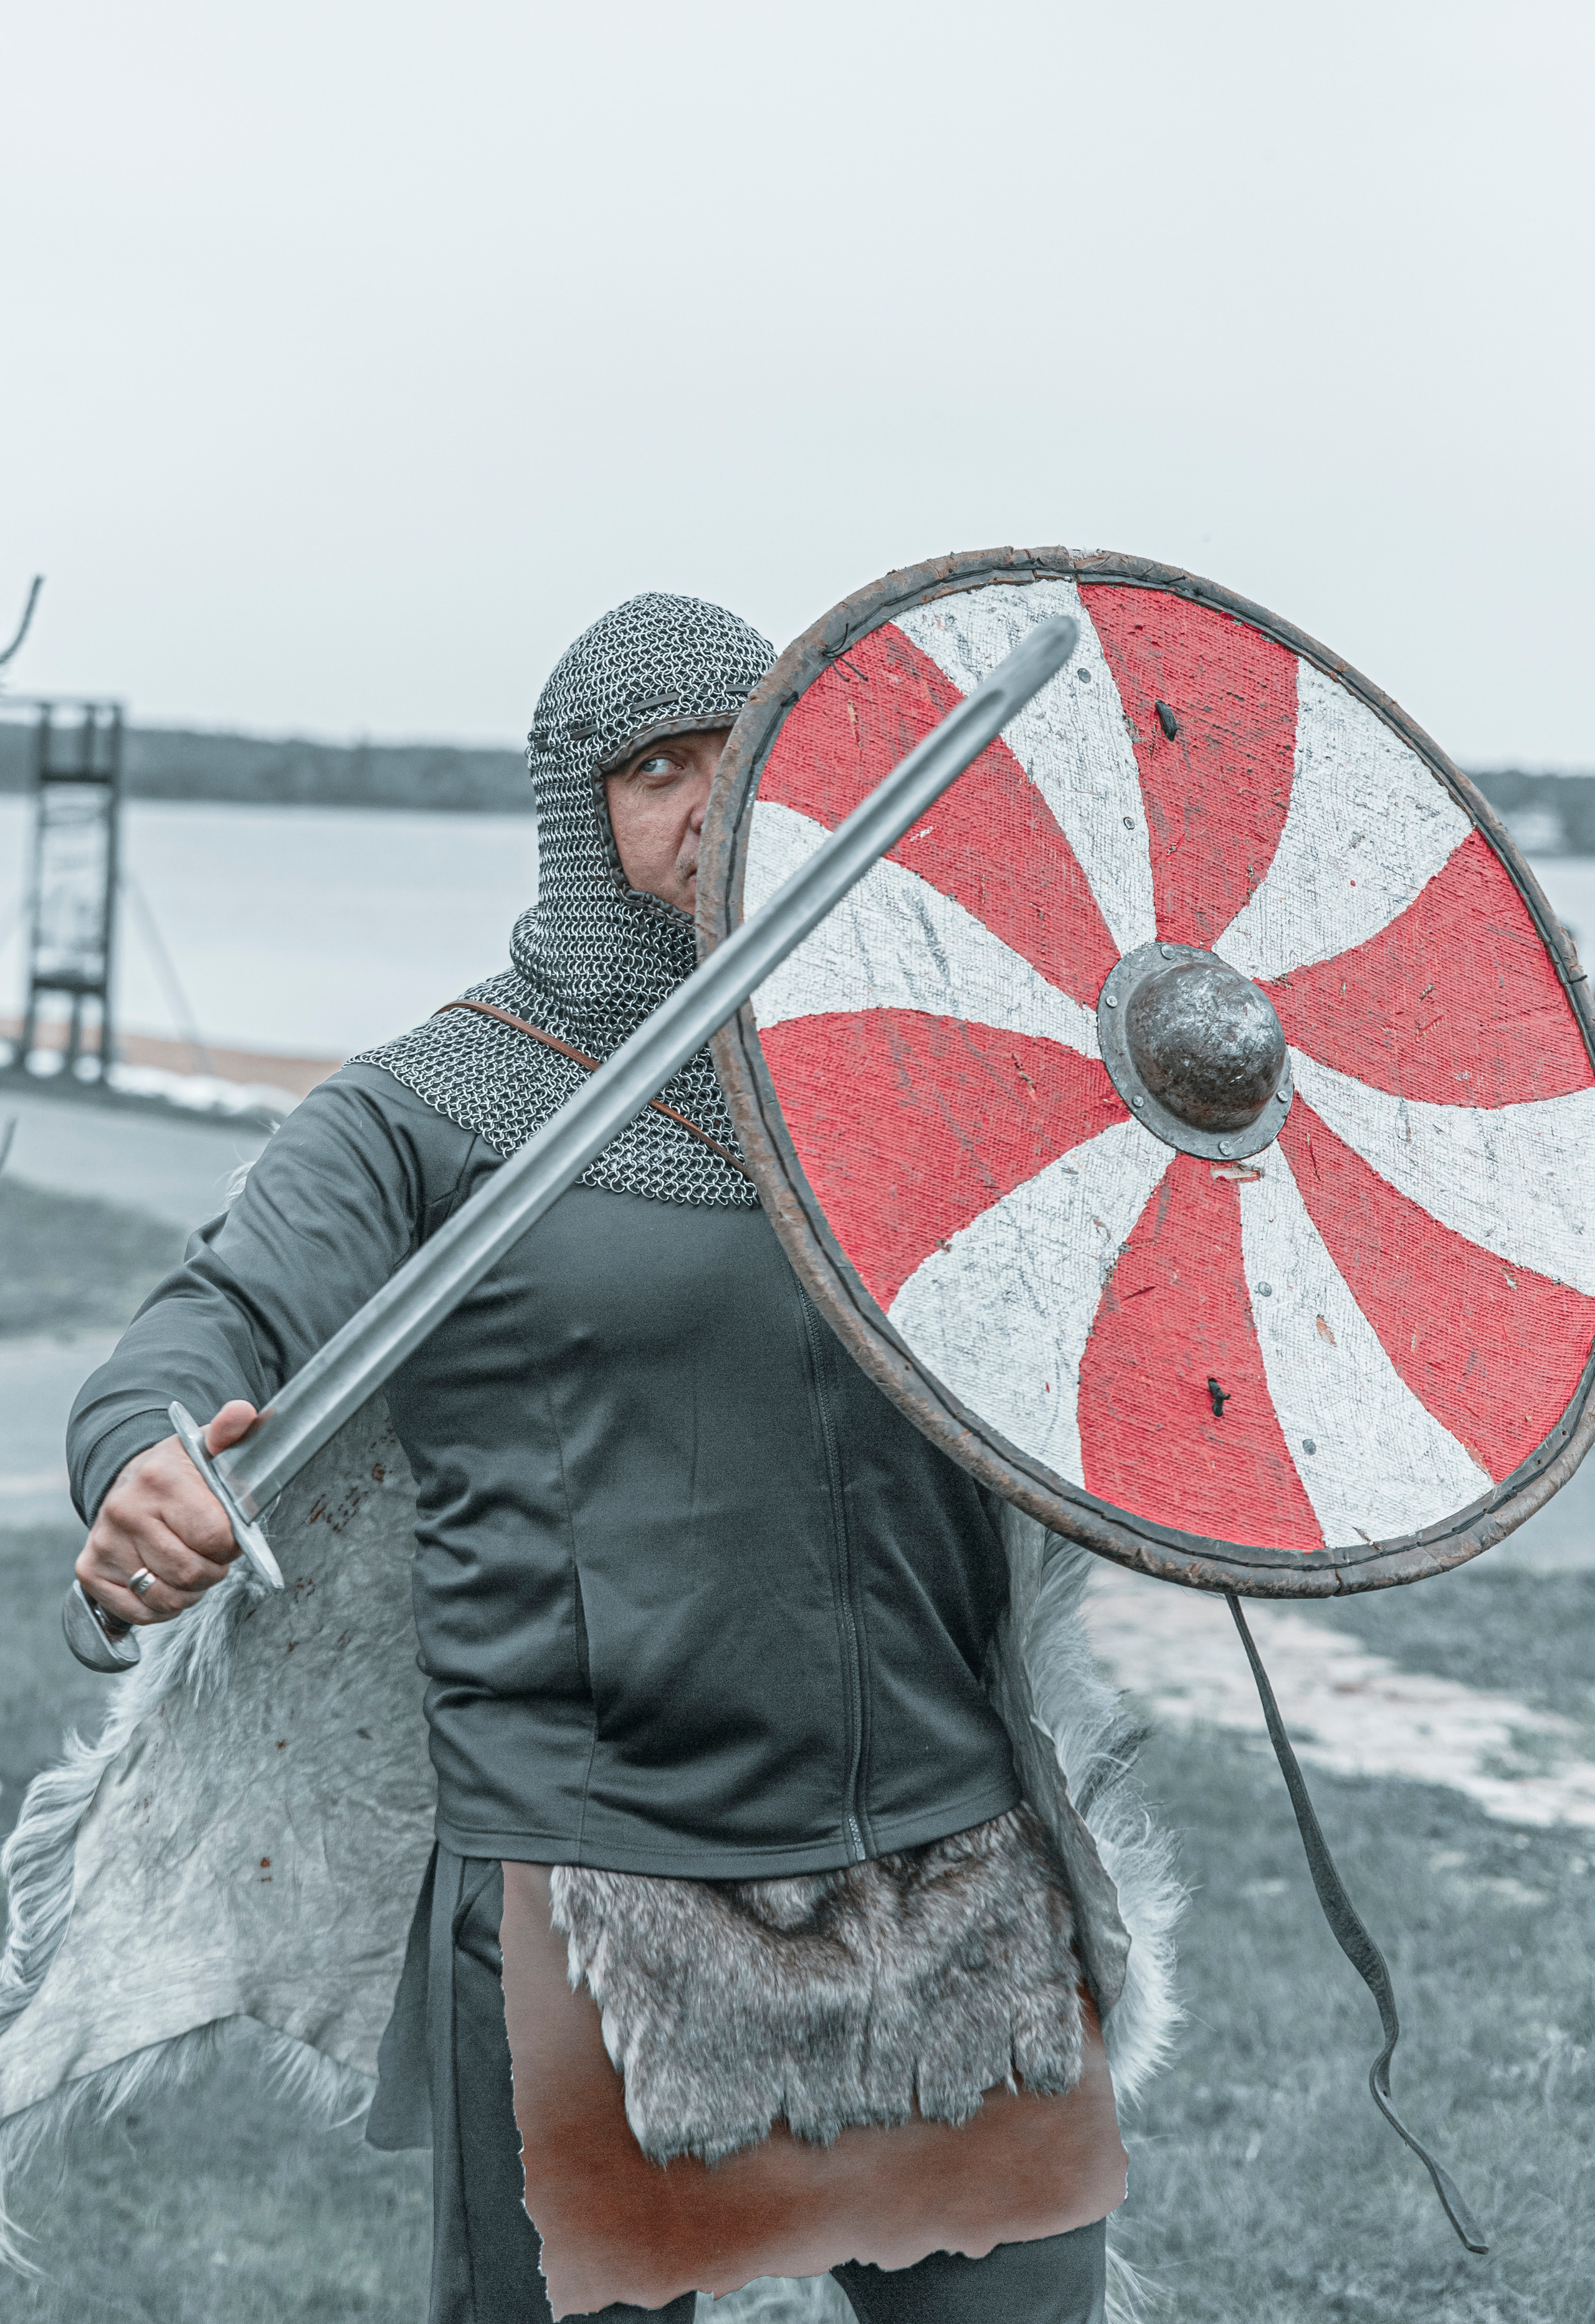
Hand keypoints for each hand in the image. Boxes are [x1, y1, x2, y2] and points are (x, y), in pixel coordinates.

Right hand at [75, 1400, 258, 1626]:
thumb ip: (230, 1432)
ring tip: (190, 1565)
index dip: (232, 1544)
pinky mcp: (90, 1571)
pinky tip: (165, 1579)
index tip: (229, 1534)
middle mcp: (126, 1511)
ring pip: (167, 1597)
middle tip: (211, 1554)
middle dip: (213, 1570)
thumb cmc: (180, 1474)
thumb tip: (242, 1412)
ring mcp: (104, 1543)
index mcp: (160, 1479)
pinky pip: (141, 1612)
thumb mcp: (206, 1449)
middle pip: (192, 1573)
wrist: (131, 1481)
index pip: (216, 1537)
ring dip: (190, 1591)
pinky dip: (163, 1606)